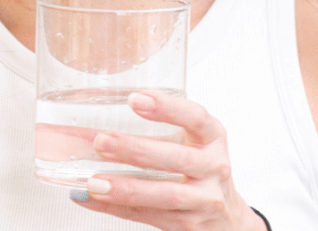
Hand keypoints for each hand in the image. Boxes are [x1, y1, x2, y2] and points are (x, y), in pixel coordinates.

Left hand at [71, 90, 266, 229]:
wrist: (227, 217)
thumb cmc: (199, 168)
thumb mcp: (192, 141)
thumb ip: (157, 128)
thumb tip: (90, 122)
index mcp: (212, 137)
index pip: (195, 117)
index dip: (166, 107)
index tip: (134, 99)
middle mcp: (214, 167)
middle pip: (175, 158)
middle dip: (135, 150)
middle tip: (101, 141)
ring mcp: (205, 200)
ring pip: (164, 194)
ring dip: (125, 187)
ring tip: (94, 182)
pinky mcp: (189, 226)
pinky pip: (149, 216)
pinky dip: (117, 208)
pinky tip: (92, 198)